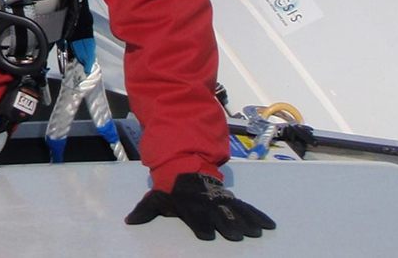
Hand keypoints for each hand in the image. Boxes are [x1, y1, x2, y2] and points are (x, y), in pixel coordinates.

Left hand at [125, 172, 275, 240]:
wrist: (183, 161)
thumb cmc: (168, 186)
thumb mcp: (154, 196)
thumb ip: (144, 211)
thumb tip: (129, 221)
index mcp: (187, 202)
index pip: (194, 215)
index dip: (200, 225)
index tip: (207, 235)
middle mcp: (205, 200)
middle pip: (218, 213)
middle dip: (227, 224)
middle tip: (236, 236)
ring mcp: (220, 197)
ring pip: (235, 209)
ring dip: (245, 221)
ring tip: (256, 233)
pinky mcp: (230, 197)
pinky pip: (246, 206)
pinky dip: (258, 215)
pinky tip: (268, 225)